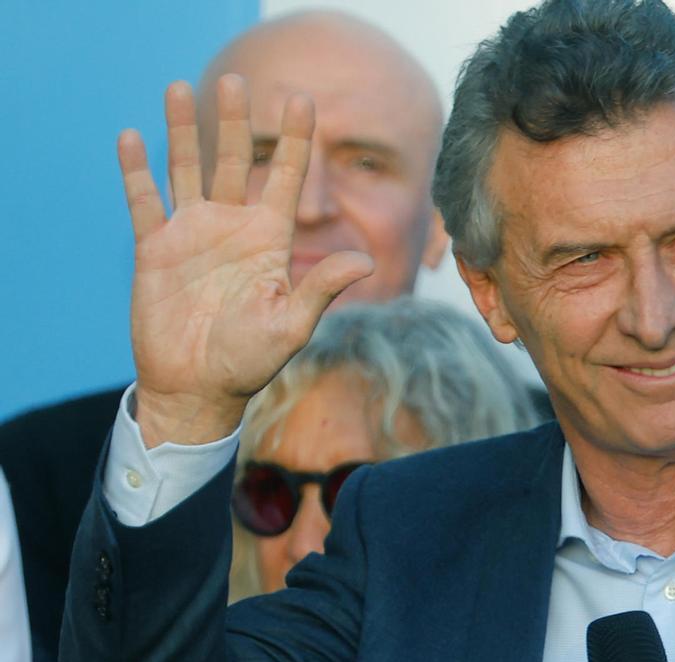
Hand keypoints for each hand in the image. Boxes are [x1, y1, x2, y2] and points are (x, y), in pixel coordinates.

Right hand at [122, 76, 372, 446]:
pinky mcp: (156, 250)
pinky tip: (132, 138)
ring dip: (182, 131)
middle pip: (237, 161)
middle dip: (237, 121)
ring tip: (179, 88)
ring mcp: (193, 234)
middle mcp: (233, 227)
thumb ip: (321, 288)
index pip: (288, 177)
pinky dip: (136, 172)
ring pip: (188, 170)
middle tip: (235, 81)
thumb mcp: (290, 324)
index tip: (303, 100)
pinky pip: (144, 202)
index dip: (296, 140)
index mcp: (270, 239)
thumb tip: (364, 261)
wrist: (198, 389)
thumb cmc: (250, 361)